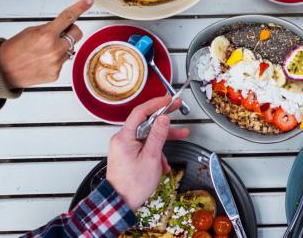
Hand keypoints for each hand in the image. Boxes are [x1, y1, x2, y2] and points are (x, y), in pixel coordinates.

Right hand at [0, 0, 91, 88]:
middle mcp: (55, 49)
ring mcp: (57, 63)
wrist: (2, 70)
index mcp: (47, 35)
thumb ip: (50, 28)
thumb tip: (65, 26)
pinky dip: (55, 60)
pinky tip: (42, 61)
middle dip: (70, 32)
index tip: (88, 1)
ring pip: (70, 48)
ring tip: (43, 51)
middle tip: (57, 34)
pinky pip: (63, 61)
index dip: (80, 7)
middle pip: (77, 34)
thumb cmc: (14, 49)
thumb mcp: (31, 31)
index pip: (68, 17)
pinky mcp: (56, 73)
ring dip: (61, 47)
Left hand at [106, 96, 189, 210]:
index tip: (168, 99)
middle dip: (163, 118)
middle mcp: (122, 140)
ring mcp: (124, 147)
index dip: (156, 103)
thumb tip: (163, 118)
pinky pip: (144, 145)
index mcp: (124, 137)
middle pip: (145, 122)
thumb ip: (158, 136)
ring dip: (163, 139)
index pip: (140, 112)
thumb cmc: (132, 185)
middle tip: (176, 107)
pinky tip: (163, 162)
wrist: (120, 204)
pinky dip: (156, 150)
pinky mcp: (128, 154)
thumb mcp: (151, 158)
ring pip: (147, 135)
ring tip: (181, 135)